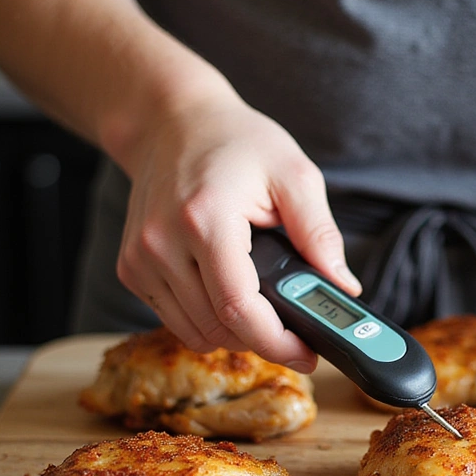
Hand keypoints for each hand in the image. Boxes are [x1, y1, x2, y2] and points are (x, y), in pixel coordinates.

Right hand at [115, 85, 359, 368]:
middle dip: (264, 340)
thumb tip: (344, 286)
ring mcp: (140, 258)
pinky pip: (175, 320)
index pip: (238, 308)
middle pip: (218, 328)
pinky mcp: (131, 268)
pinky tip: (228, 294)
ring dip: (235, 333)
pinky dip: (207, 321)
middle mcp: (161, 242)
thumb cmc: (236, 142)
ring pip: (195, 333)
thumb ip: (320, 233)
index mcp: (205, 218)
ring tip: (264, 309)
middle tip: (295, 330)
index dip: (277, 343)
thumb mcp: (294, 174)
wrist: (171, 121)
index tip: (308, 355)